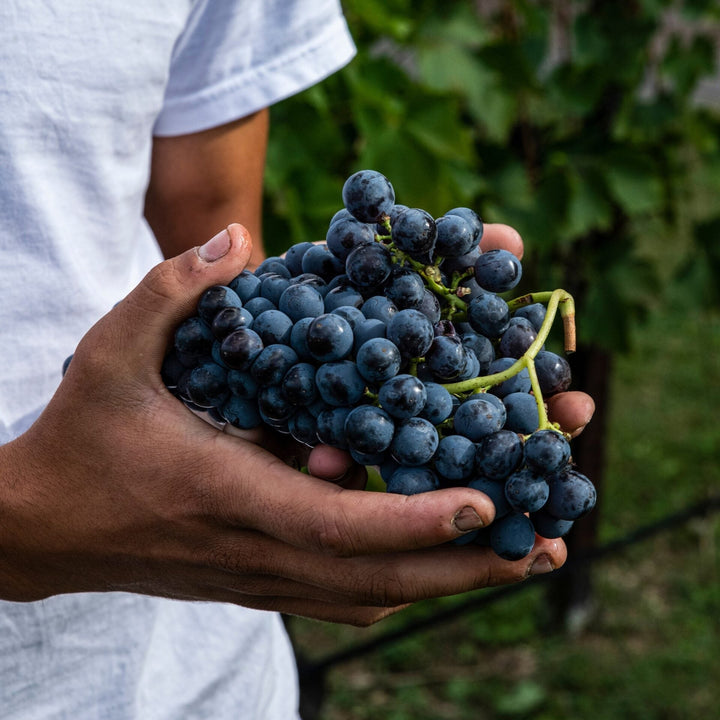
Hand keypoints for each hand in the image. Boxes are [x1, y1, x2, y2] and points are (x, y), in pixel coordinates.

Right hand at [0, 224, 570, 625]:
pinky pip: (346, 596)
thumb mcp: (110, 354)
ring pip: (372, 596)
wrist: (42, 527)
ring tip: (522, 555)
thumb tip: (235, 239)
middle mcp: (254, 549)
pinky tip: (444, 563)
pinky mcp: (260, 580)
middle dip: (468, 565)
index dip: (413, 520)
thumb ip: (171, 292)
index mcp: (224, 493)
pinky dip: (404, 580)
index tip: (487, 503)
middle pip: (378, 580)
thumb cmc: (82, 438)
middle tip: (547, 545)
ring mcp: (260, 575)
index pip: (334, 525)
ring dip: (450, 578)